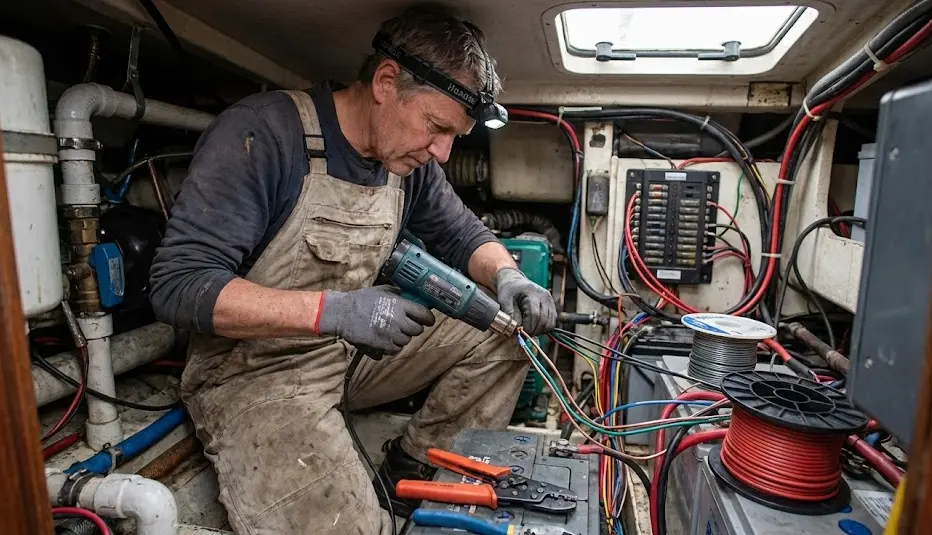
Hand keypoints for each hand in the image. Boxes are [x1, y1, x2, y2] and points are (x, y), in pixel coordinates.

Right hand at [317, 286, 435, 354]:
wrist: (342, 313)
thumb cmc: (360, 300)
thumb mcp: (381, 290)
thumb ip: (397, 293)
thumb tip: (408, 295)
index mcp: (399, 305)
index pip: (424, 314)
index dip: (428, 318)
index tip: (428, 319)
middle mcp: (397, 320)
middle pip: (417, 330)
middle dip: (415, 328)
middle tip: (408, 325)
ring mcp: (390, 334)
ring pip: (406, 341)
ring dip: (403, 337)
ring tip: (394, 331)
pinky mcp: (381, 345)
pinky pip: (395, 350)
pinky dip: (393, 346)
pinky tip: (387, 340)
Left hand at [494, 268, 556, 335]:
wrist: (516, 282)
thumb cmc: (509, 290)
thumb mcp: (504, 300)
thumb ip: (509, 314)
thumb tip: (516, 329)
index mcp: (533, 293)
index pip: (534, 314)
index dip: (527, 327)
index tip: (519, 333)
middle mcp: (545, 297)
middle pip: (543, 321)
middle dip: (533, 331)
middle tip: (522, 333)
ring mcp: (550, 302)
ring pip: (549, 324)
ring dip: (539, 331)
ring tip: (528, 329)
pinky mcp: (552, 307)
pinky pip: (552, 323)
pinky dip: (543, 328)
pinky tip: (534, 326)